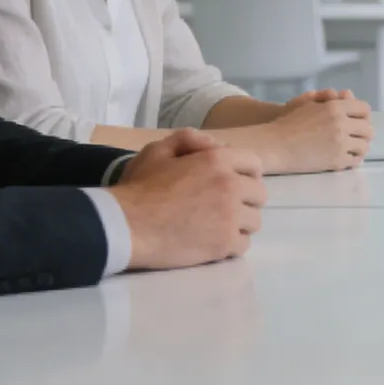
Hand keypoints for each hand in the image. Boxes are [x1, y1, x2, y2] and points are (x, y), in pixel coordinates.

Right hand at [111, 129, 265, 270]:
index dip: (247, 173)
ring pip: (254, 221)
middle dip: (245, 199)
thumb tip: (215, 144)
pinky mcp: (224, 244)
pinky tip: (214, 241)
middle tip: (224, 206)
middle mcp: (231, 186)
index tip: (236, 183)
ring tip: (218, 225)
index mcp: (218, 161)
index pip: (255, 164)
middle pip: (259, 195)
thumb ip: (189, 139)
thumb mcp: (158, 150)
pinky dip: (232, 244)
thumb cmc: (139, 187)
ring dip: (240, 223)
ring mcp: (230, 217)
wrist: (123, 225)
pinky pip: (243, 244)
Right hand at [259, 92, 374, 172]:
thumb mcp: (308, 103)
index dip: (363, 115)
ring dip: (360, 146)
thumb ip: (330, 98)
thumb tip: (349, 94)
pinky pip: (355, 161)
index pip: (364, 109)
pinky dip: (353, 159)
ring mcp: (340, 144)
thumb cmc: (288, 122)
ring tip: (353, 147)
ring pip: (364, 146)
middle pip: (368, 129)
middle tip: (357, 136)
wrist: (274, 145)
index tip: (358, 120)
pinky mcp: (336, 161)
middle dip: (363, 132)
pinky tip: (347, 157)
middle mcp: (341, 125)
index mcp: (335, 108)